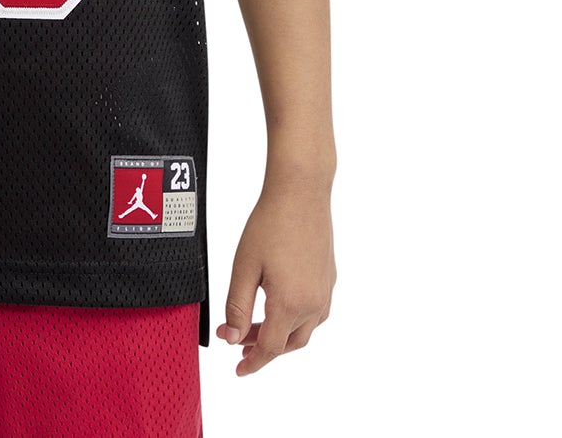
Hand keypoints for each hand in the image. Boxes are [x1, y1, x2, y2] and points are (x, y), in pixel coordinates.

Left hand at [216, 175, 334, 375]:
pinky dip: (296, 320)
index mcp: (290, 304)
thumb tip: (232, 338)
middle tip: (239, 344)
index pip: (269, 348)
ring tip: (256, 329)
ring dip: (280, 336)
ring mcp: (325, 291)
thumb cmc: (270, 223)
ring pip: (304, 330)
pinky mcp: (329, 277)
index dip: (252, 362)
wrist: (301, 192)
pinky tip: (281, 308)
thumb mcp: (244, 266)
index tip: (238, 369)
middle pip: (288, 343)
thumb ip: (236, 306)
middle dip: (263, 348)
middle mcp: (313, 304)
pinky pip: (315, 312)